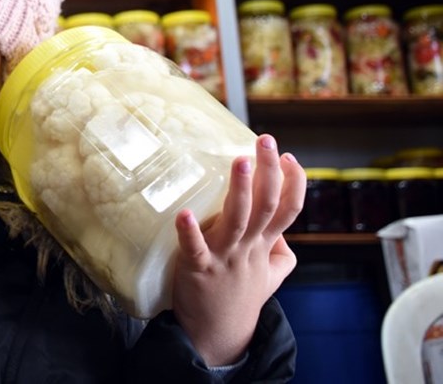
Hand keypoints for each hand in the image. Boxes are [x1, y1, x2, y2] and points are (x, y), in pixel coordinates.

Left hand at [171, 134, 304, 366]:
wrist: (217, 336)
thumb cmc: (239, 299)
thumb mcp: (270, 277)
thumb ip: (281, 254)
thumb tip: (285, 233)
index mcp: (265, 246)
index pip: (289, 210)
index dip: (293, 183)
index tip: (289, 156)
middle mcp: (249, 248)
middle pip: (266, 206)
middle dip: (268, 172)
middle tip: (266, 141)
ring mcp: (225, 258)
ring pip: (238, 220)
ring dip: (240, 190)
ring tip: (240, 161)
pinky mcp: (198, 269)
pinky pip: (194, 248)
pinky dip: (189, 232)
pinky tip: (183, 213)